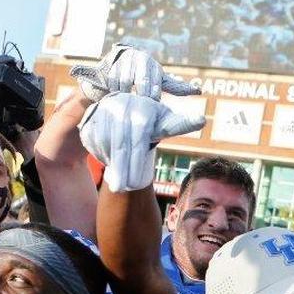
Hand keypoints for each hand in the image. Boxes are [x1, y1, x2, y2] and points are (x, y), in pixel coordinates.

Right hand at [71, 44, 199, 101]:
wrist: (119, 65)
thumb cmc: (144, 76)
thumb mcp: (160, 80)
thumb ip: (177, 87)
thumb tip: (199, 91)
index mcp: (152, 64)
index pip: (154, 81)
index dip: (153, 94)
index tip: (152, 104)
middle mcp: (139, 58)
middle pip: (140, 81)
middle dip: (141, 96)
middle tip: (141, 108)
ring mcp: (124, 60)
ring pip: (125, 83)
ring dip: (126, 95)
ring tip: (128, 105)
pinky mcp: (110, 64)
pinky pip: (112, 82)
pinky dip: (114, 92)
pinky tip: (116, 99)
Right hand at [78, 93, 204, 191]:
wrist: (127, 113)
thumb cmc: (151, 122)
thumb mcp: (166, 123)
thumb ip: (182, 124)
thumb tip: (202, 119)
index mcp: (143, 107)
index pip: (138, 138)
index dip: (135, 161)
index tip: (135, 181)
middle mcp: (122, 105)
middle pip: (121, 144)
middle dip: (122, 168)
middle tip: (124, 189)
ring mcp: (104, 110)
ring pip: (105, 142)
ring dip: (110, 164)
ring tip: (117, 182)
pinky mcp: (90, 116)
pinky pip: (92, 138)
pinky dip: (98, 153)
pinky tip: (107, 163)